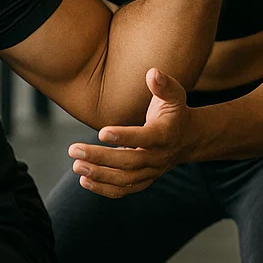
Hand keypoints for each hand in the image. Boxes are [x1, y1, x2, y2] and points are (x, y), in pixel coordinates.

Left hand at [69, 68, 191, 198]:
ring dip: (99, 175)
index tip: (101, 132)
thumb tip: (153, 73)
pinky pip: (124, 189)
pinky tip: (84, 180)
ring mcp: (150, 172)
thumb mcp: (174, 96)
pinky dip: (104, 189)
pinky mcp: (143, 180)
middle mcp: (158, 157)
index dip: (124, 137)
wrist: (187, 139)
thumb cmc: (174, 112)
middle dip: (100, 157)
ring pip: (125, 179)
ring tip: (76, 166)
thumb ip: (164, 85)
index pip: (145, 138)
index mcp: (165, 135)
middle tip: (74, 150)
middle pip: (129, 162)